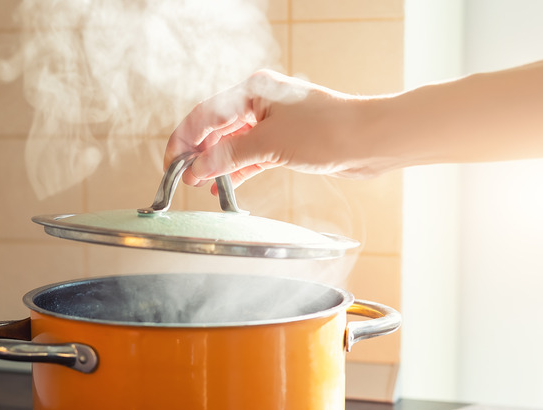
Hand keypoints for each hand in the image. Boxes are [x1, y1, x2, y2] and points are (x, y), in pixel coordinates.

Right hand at [164, 70, 389, 192]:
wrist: (370, 141)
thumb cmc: (328, 130)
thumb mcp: (270, 144)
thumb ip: (229, 156)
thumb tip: (197, 169)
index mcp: (253, 90)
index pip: (206, 115)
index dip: (185, 140)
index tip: (172, 163)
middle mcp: (260, 103)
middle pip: (216, 128)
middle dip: (198, 153)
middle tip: (181, 177)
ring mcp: (272, 123)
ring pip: (232, 143)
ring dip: (216, 163)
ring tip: (198, 184)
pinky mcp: (284, 143)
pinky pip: (250, 155)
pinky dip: (236, 170)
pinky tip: (223, 185)